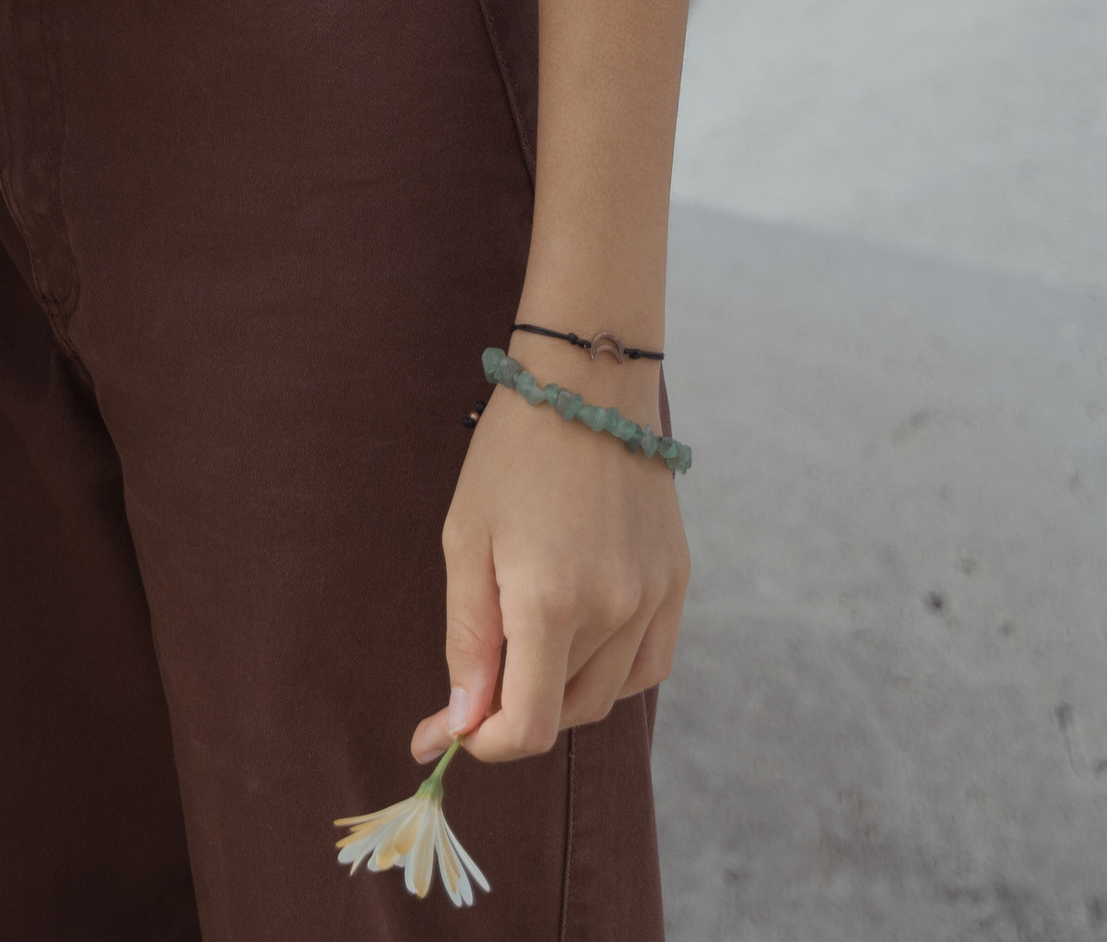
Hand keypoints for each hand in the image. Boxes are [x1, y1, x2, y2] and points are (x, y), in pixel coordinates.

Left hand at [415, 363, 689, 762]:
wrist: (588, 381)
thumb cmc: (511, 454)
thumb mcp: (465, 540)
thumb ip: (467, 639)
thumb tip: (464, 723)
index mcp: (551, 600)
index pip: (528, 726)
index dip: (484, 743)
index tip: (447, 730)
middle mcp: (613, 610)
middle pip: (563, 712)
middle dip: (511, 710)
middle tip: (473, 681)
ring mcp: (654, 598)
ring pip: (605, 694)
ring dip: (558, 692)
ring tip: (521, 644)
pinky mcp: (677, 582)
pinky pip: (648, 665)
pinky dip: (611, 672)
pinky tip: (579, 640)